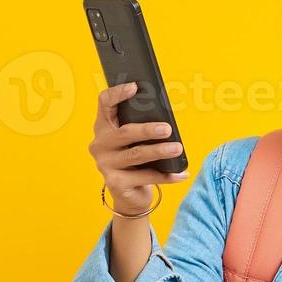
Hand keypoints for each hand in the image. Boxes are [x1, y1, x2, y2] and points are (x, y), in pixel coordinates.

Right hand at [89, 82, 189, 214]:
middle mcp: (100, 144)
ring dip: (159, 151)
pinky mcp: (115, 183)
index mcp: (103, 127)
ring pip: (136, 155)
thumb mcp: (137, 142)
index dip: (118, 93)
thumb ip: (142, 128)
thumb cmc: (137, 162)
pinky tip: (181, 173)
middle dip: (147, 130)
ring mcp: (105, 164)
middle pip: (124, 133)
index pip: (104, 103)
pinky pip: (145, 177)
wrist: (130, 195)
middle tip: (167, 129)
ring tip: (177, 148)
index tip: (134, 87)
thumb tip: (166, 121)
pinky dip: (166, 175)